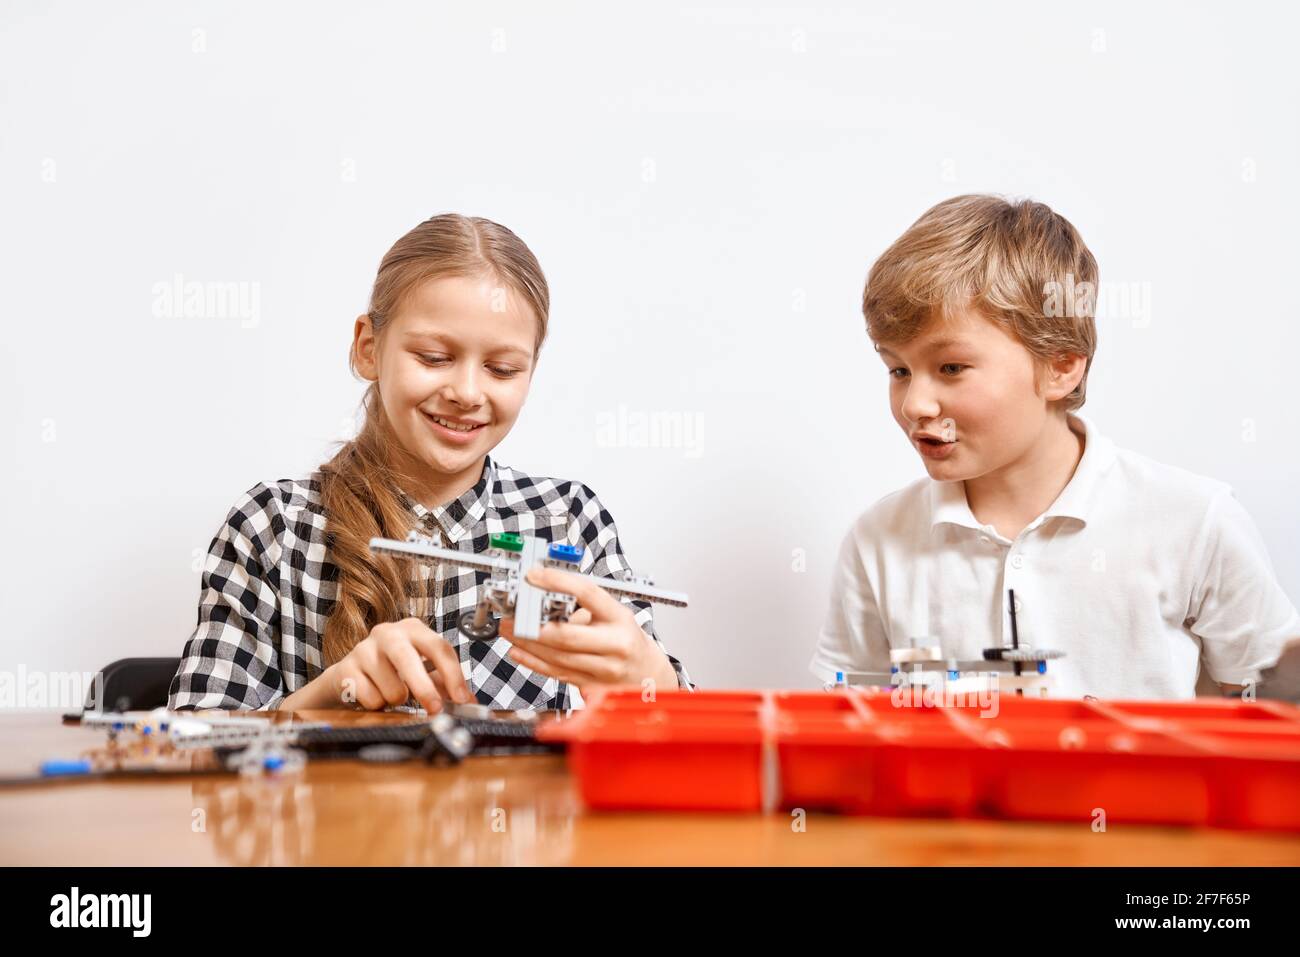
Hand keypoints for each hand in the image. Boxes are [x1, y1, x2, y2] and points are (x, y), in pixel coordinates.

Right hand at [323, 617, 472, 711]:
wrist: (350, 675)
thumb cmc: (394, 670)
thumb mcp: (422, 670)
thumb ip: (446, 684)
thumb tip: (470, 702)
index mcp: (413, 629)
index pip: (439, 648)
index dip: (453, 675)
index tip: (461, 699)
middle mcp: (387, 633)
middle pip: (409, 660)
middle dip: (425, 689)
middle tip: (435, 709)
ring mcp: (363, 649)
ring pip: (391, 688)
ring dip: (398, 700)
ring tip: (393, 694)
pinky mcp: (345, 669)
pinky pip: (371, 699)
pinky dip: (378, 706)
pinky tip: (374, 695)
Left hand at [503, 566, 677, 694]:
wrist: (648, 675)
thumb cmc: (626, 639)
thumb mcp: (614, 615)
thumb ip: (584, 607)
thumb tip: (544, 594)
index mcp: (620, 619)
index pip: (588, 594)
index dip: (559, 582)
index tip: (535, 575)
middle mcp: (615, 645)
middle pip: (567, 635)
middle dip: (533, 625)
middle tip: (513, 613)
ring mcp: (603, 669)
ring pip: (558, 657)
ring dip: (527, 643)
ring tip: (508, 629)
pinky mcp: (591, 686)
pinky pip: (556, 673)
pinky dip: (533, 662)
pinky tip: (517, 651)